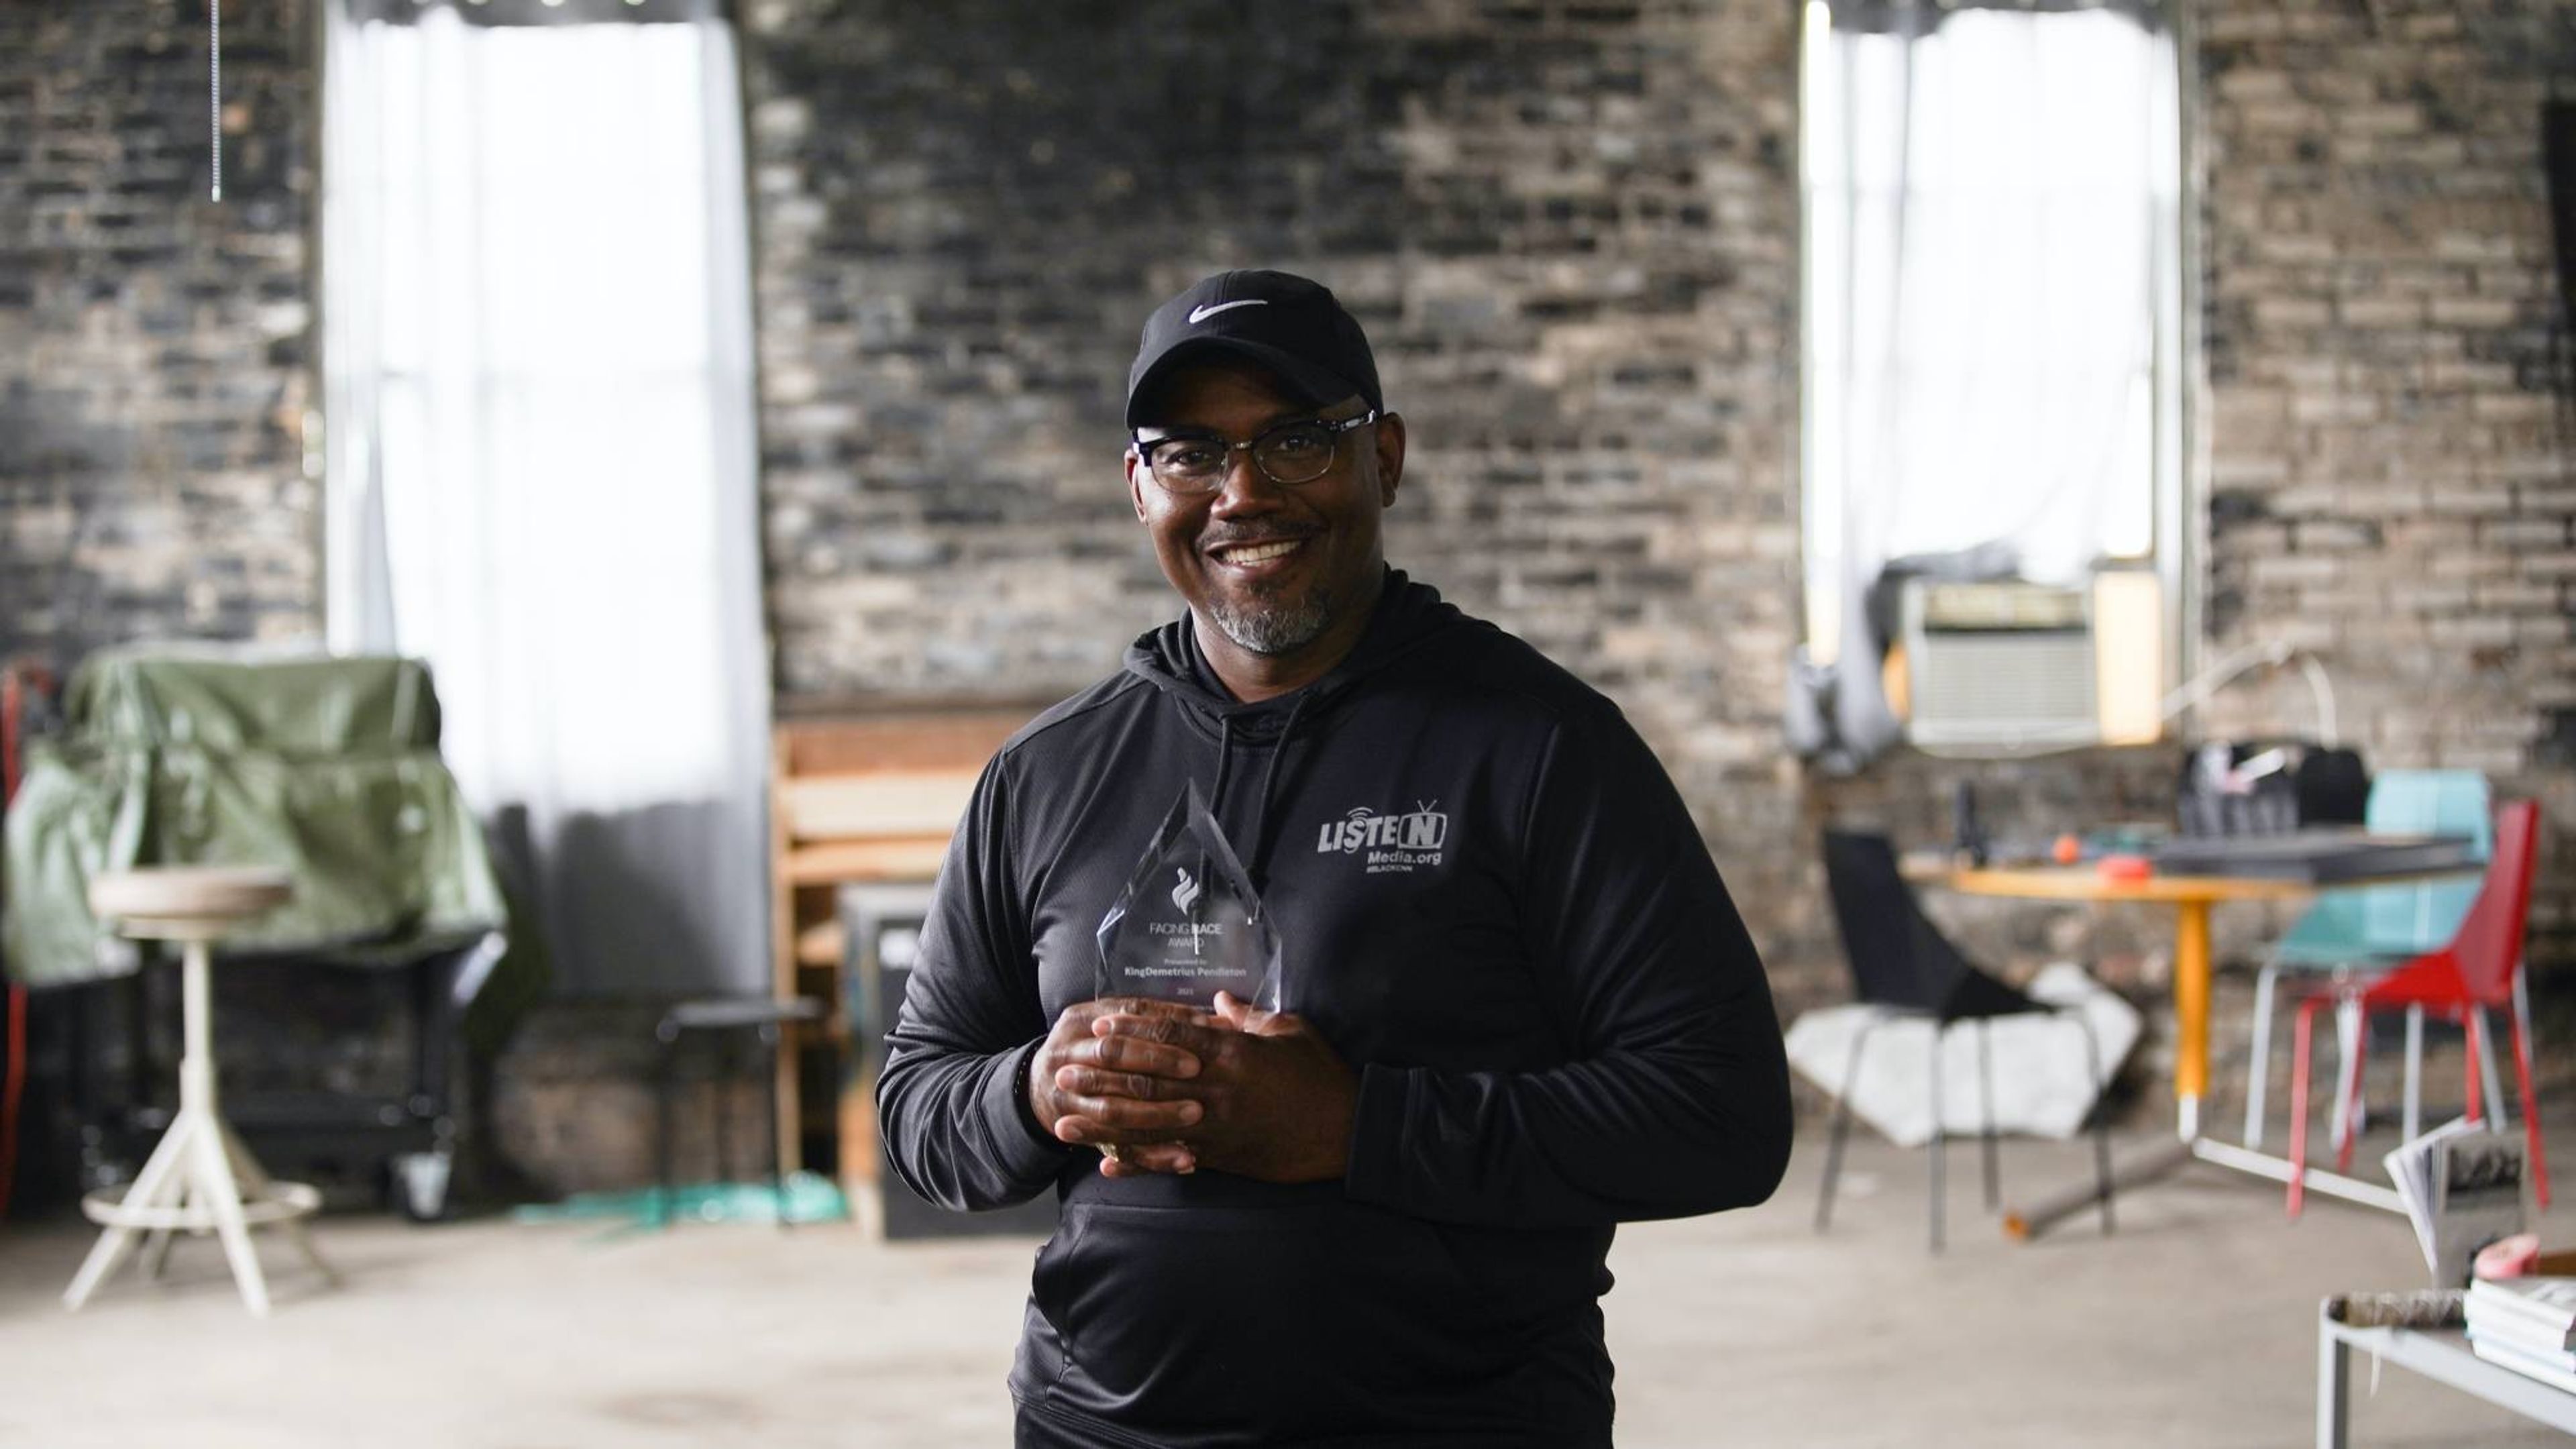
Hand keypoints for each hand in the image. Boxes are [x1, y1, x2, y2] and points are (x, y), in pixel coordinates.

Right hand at [1028, 998, 1208, 1167]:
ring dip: (1156, 1113)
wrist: (1043, 1086)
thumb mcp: (1110, 1026)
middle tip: (1197, 1069)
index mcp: (1080, 1020)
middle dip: (1156, 1060)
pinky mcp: (1078, 1131)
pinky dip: (1152, 1156)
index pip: (1125, 1012)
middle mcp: (1067, 1053)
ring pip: (1112, 1107)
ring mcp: (1066, 1095)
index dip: (1166, 1019)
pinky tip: (1183, 1157)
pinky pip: (1117, 1147)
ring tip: (1195, 1113)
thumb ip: (1155, 1022)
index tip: (1203, 1028)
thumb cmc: (1093, 1050)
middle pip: (1111, 1054)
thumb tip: (1219, 1019)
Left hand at [1088, 991, 1357, 1183]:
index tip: (1098, 1025)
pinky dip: (1137, 1164)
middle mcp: (1216, 1091)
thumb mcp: (1290, 1031)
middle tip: (1063, 1071)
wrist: (1348, 1132)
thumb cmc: (1322, 1075)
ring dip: (1102, 1123)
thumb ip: (1249, 1016)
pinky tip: (1106, 1167)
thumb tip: (1218, 998)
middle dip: (1101, 1076)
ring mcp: (1215, 1128)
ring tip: (1063, 1122)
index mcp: (1233, 1053)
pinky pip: (1170, 1160)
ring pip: (1148, 1125)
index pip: (1171, 1038)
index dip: (1131, 1030)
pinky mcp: (1221, 1157)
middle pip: (1147, 1081)